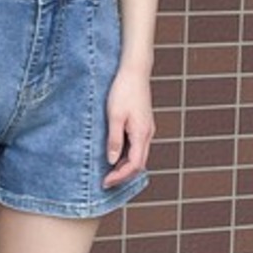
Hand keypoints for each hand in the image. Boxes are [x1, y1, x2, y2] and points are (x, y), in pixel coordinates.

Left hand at [103, 66, 154, 188]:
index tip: (105, 182)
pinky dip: (127, 156)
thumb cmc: (123, 90)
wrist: (135, 71)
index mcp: (141, 134)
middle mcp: (148, 134)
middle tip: (106, 181)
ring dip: (125, 166)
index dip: (119, 176)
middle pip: (139, 164)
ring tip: (109, 172)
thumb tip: (112, 160)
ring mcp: (147, 129)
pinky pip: (137, 147)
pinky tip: (116, 156)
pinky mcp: (143, 124)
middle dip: (123, 175)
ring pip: (139, 156)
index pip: (133, 165)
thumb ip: (114, 140)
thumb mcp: (114, 116)